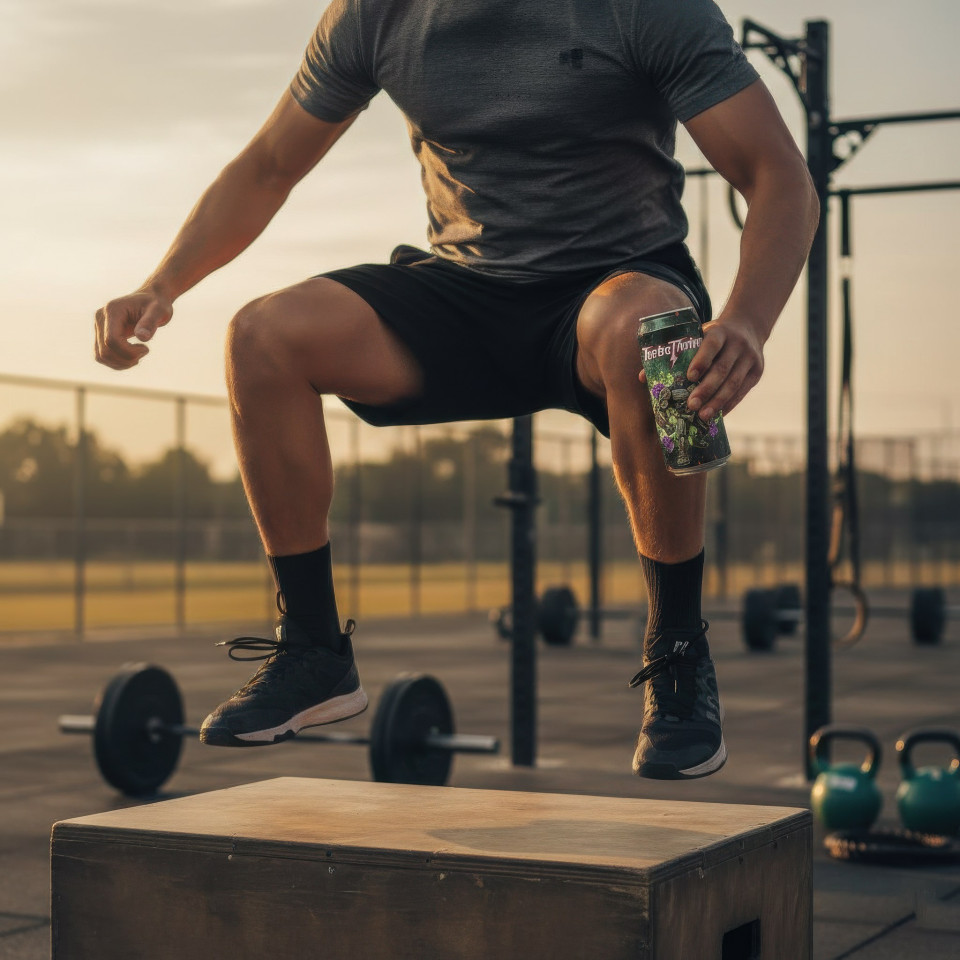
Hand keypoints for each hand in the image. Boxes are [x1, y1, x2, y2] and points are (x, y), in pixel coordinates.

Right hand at [94, 290, 172, 369]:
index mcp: (112, 310)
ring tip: (139, 356)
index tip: (146, 349)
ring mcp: (99, 326)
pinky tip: (133, 357)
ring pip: (100, 356)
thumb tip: (142, 337)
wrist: (151, 299)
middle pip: (104, 351)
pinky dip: (117, 363)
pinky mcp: (101, 334)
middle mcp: (100, 318)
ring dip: (121, 363)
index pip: (111, 340)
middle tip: (144, 351)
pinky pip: (102, 356)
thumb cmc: (157, 304)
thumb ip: (150, 322)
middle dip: (126, 359)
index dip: (128, 352)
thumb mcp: (159, 311)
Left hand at [640, 315, 764, 421]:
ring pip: (733, 383)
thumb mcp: (697, 335)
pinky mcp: (757, 371)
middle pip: (722, 369)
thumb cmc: (712, 337)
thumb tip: (643, 377)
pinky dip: (729, 404)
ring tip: (702, 416)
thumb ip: (674, 353)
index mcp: (720, 332)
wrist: (748, 326)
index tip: (689, 377)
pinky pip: (742, 391)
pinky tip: (717, 415)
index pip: (711, 345)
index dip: (701, 361)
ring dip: (717, 401)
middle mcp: (738, 344)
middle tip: (690, 405)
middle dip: (706, 389)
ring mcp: (750, 358)